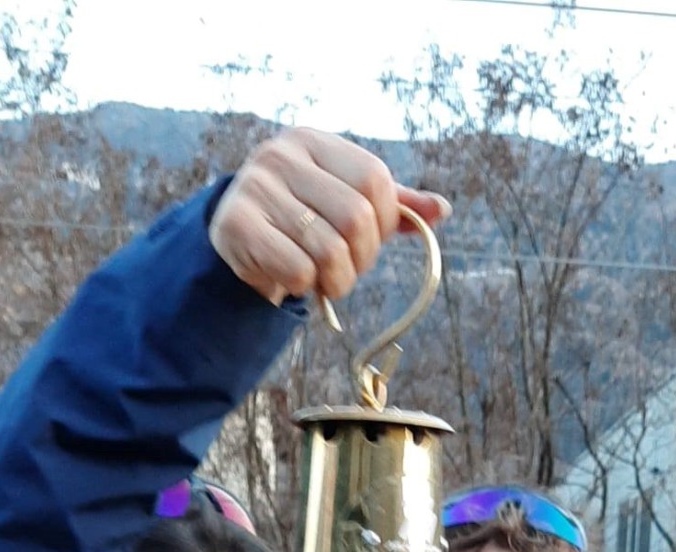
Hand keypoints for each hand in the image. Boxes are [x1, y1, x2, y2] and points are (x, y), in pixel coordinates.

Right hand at [209, 127, 451, 305]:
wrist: (234, 242)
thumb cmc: (300, 221)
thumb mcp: (343, 202)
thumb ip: (391, 204)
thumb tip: (440, 210)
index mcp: (313, 141)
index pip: (375, 179)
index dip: (385, 220)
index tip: (371, 239)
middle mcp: (281, 156)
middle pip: (356, 218)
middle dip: (363, 257)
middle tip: (348, 267)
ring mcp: (256, 188)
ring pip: (329, 251)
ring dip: (337, 280)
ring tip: (324, 278)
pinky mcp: (237, 226)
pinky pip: (298, 270)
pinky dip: (305, 287)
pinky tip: (295, 280)